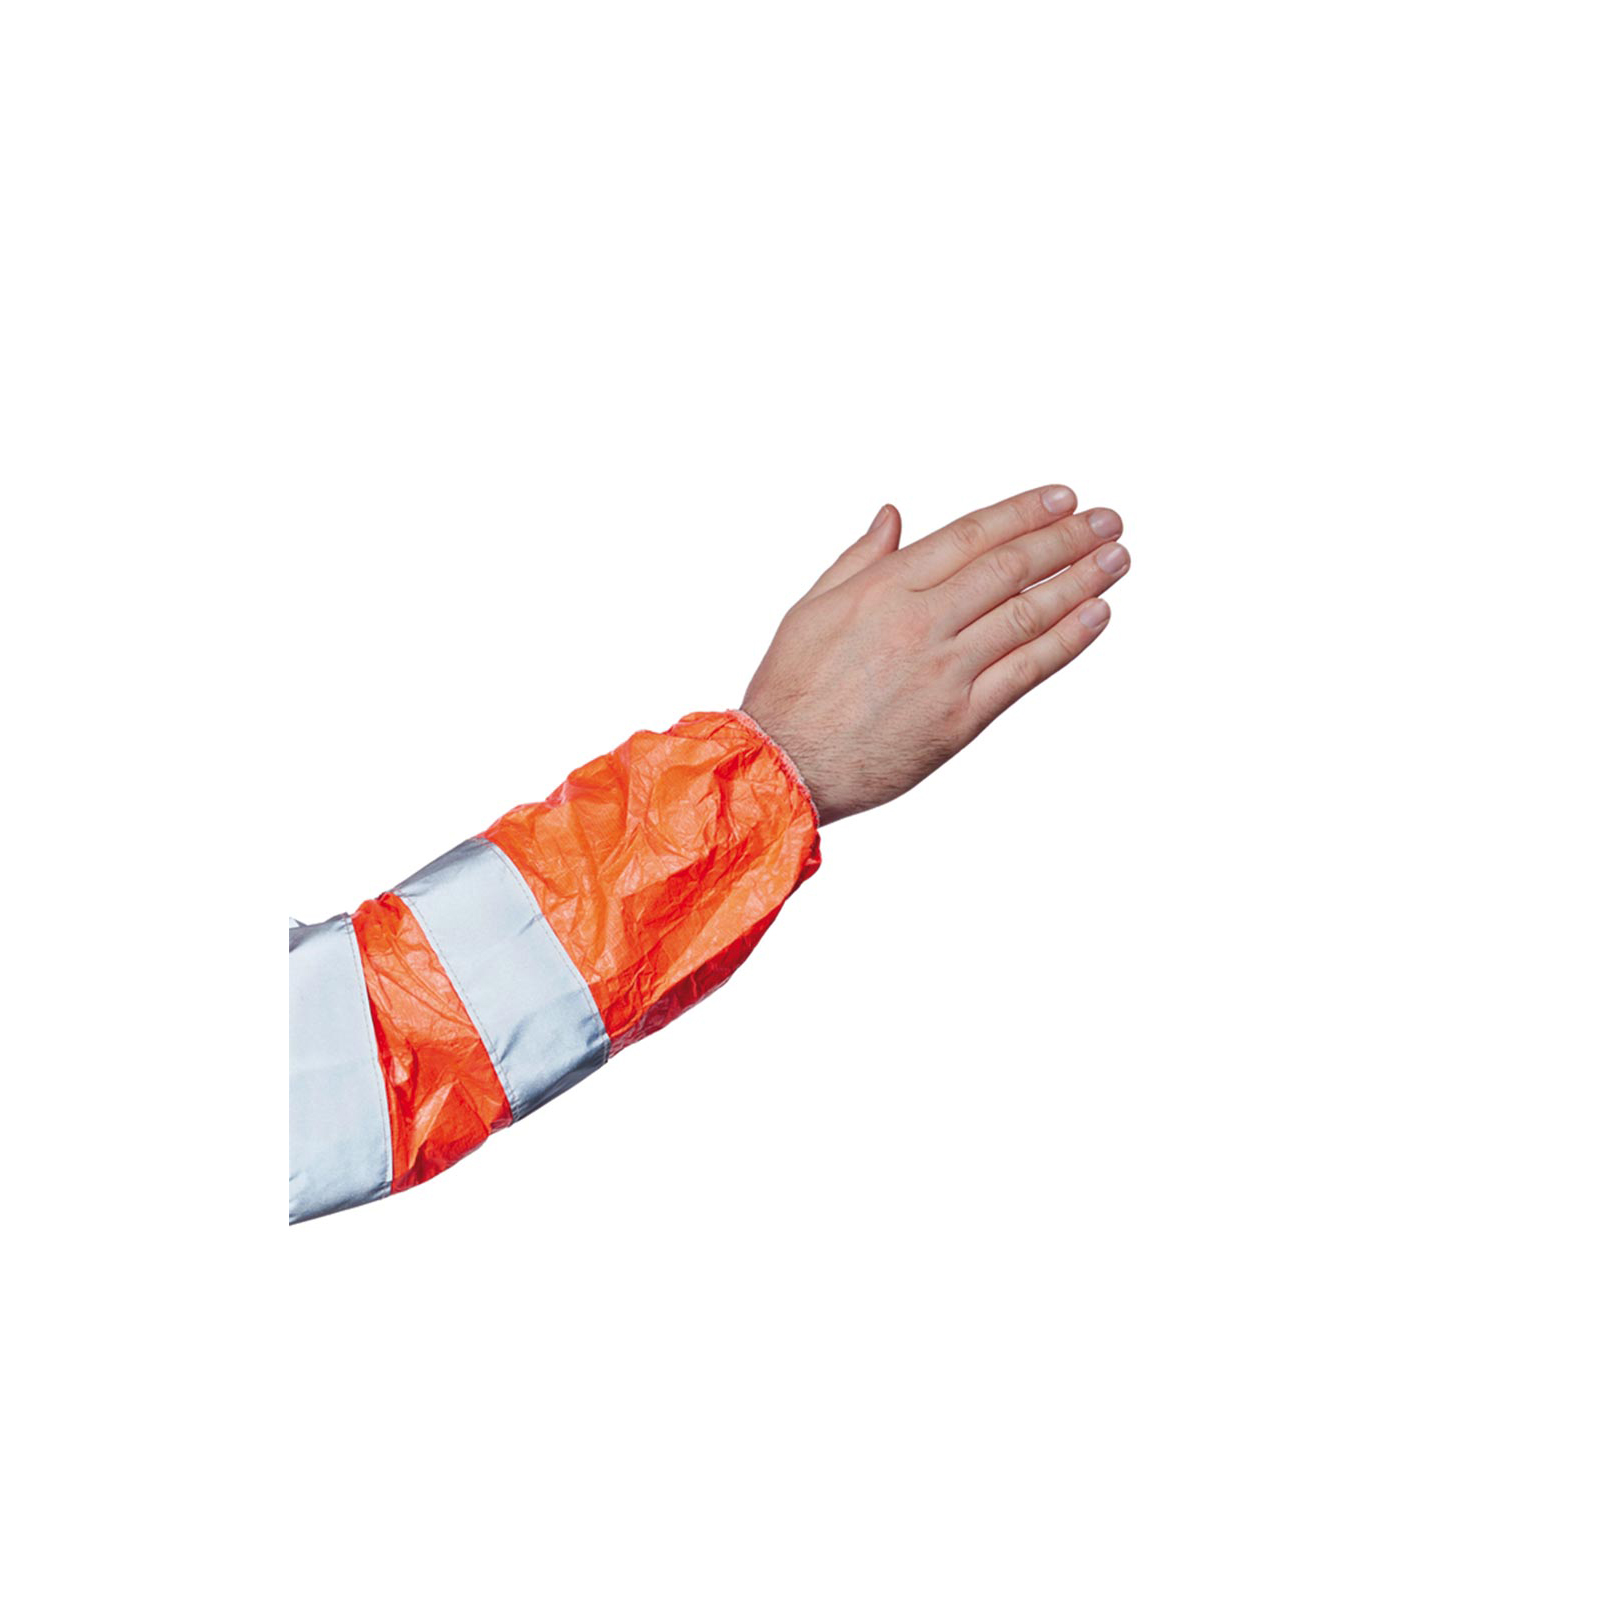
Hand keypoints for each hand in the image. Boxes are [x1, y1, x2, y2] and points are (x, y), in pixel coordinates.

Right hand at [741, 485, 1128, 825]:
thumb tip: (894, 516)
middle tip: (1107, 520)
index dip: (1024, 513)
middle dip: (1066, 538)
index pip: (971, 536)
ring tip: (1116, 558)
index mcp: (885, 588)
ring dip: (1079, 581)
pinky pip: (1025, 671)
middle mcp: (921, 621)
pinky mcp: (959, 719)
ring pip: (1027, 613)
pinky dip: (1066, 641)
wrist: (784, 764)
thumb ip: (860, 558)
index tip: (1063, 498)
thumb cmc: (791, 689)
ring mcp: (945, 671)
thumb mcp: (812, 606)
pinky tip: (1096, 615)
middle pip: (1010, 567)